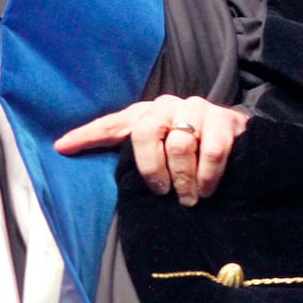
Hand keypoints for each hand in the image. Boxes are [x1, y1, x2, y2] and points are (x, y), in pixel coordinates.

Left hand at [53, 96, 247, 206]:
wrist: (239, 141)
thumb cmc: (189, 150)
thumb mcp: (159, 152)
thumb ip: (130, 156)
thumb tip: (85, 163)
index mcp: (145, 114)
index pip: (112, 124)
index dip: (87, 135)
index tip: (62, 147)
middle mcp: (167, 106)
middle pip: (146, 132)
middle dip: (151, 168)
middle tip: (161, 192)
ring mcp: (197, 109)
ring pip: (180, 144)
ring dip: (184, 178)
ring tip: (188, 197)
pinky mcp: (225, 119)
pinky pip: (212, 150)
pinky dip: (208, 175)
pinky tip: (207, 188)